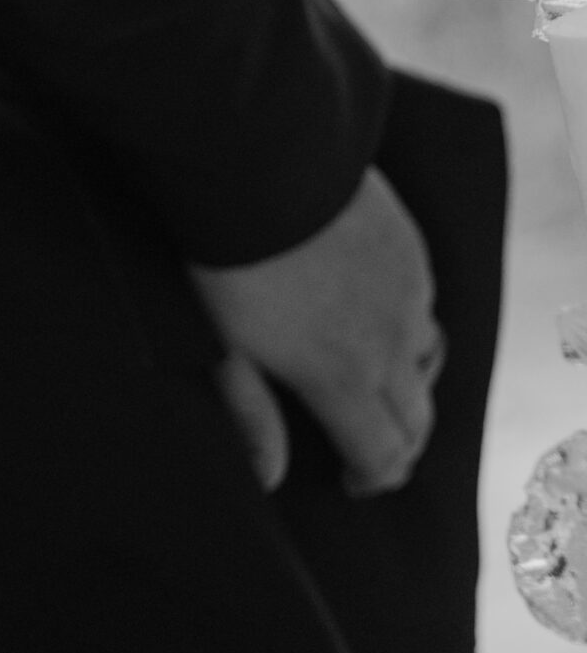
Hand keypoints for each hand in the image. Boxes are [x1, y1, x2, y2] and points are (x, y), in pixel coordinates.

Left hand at [190, 168, 442, 497]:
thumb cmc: (230, 267)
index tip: (352, 483)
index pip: (386, 453)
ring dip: (406, 389)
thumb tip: (268, 476)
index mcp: (345, 378)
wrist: (265, 170)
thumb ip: (251, 415)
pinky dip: (408, 334)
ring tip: (371, 393)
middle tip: (365, 451)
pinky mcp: (411, 251)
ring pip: (428, 361)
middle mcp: (392, 342)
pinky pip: (424, 308)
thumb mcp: (224, 352)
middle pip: (417, 418)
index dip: (374, 479)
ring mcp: (409, 293)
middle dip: (397, 445)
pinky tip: (376, 326)